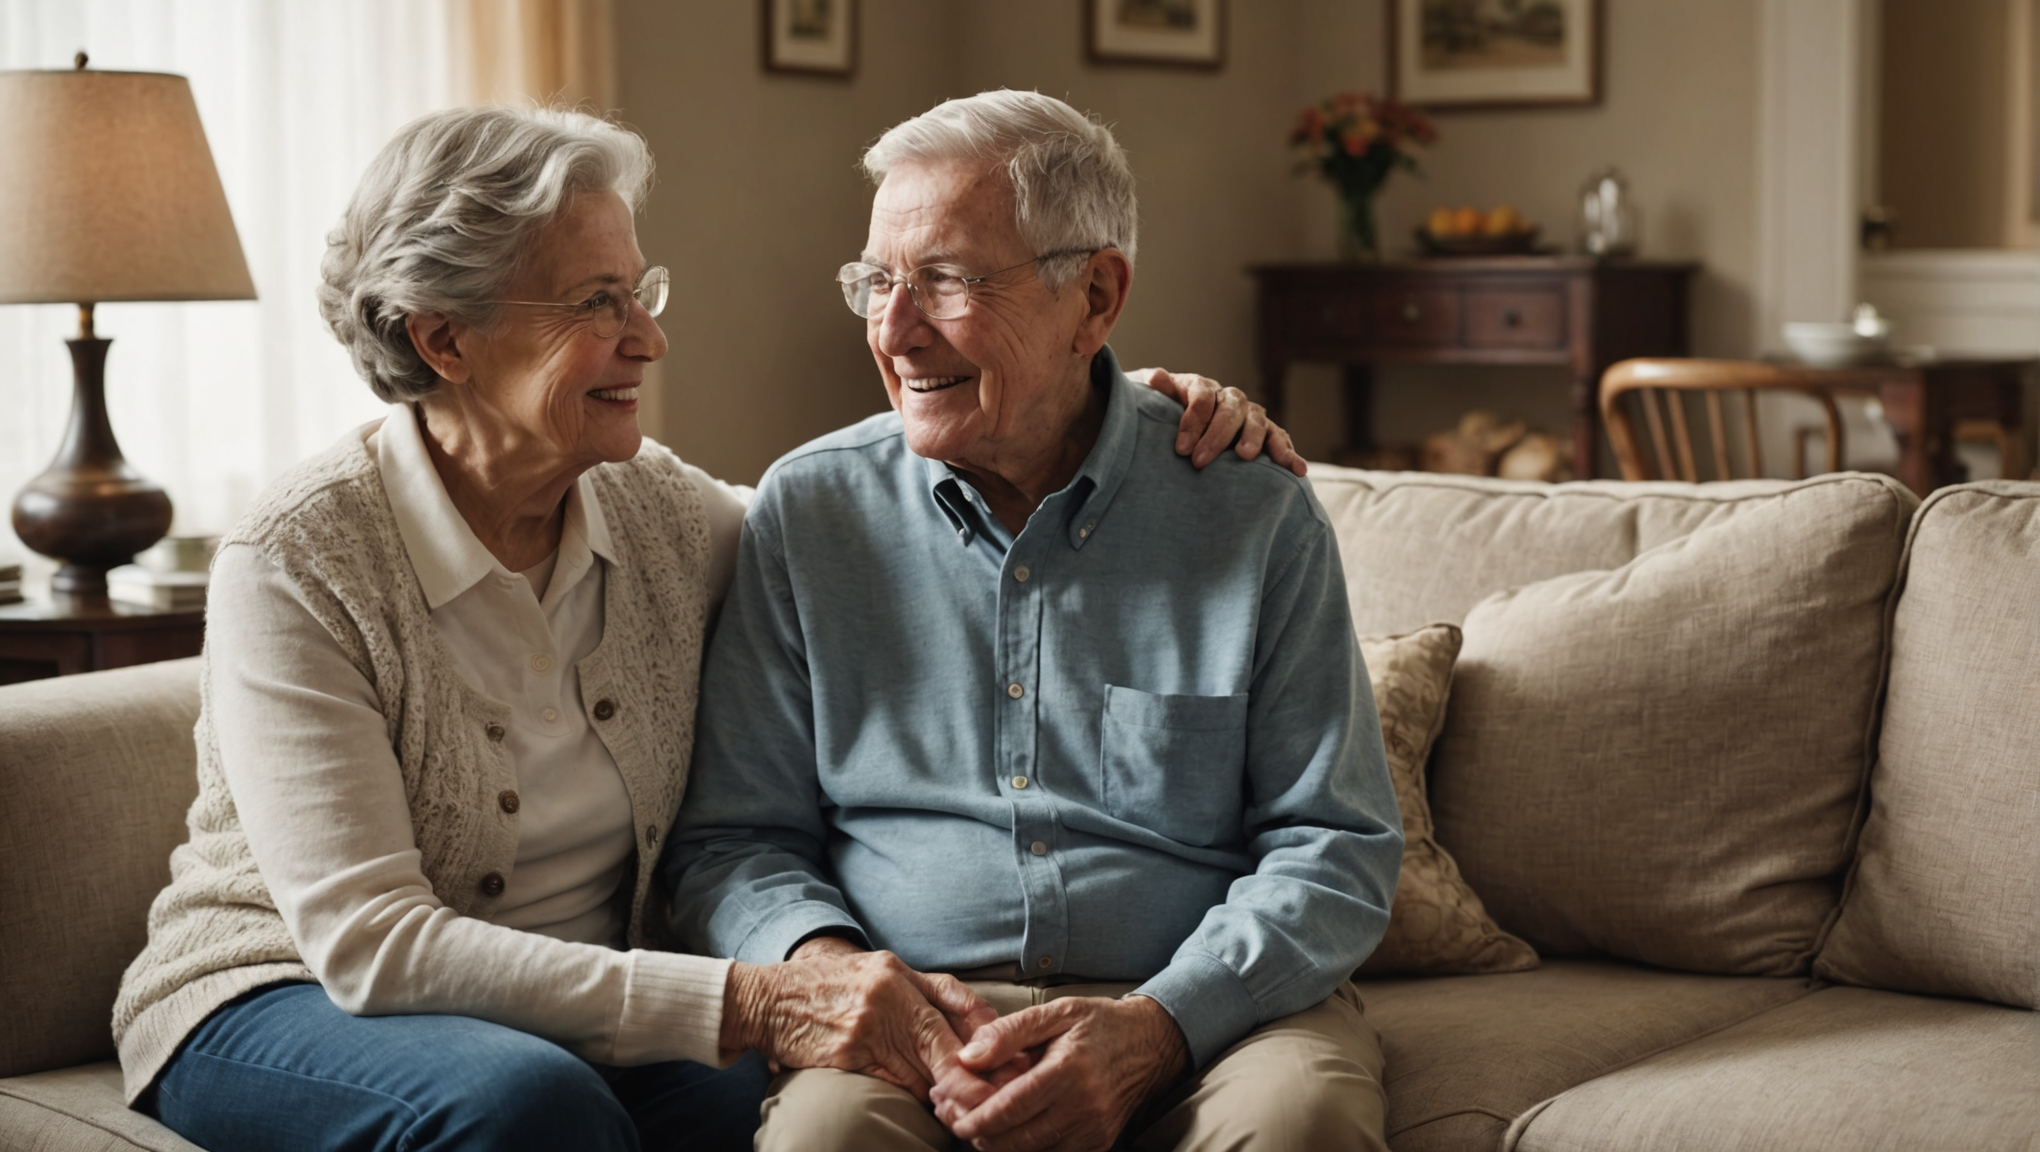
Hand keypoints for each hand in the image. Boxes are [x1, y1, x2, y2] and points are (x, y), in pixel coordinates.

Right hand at [721, 938, 996, 1101]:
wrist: (766, 1000)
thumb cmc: (825, 988)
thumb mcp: (875, 972)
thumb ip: (918, 992)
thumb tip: (965, 1023)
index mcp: (897, 971)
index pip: (955, 999)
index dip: (984, 1030)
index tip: (1007, 1054)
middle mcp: (887, 993)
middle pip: (943, 1040)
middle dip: (973, 1071)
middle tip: (997, 1094)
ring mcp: (868, 1024)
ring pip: (922, 1066)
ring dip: (944, 1089)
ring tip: (966, 1104)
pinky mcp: (849, 1054)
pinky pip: (894, 1080)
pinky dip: (913, 1093)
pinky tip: (926, 1101)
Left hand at [931, 994, 1189, 1151]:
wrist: (1152, 1043)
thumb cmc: (1100, 1023)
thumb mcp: (1057, 1012)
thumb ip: (1009, 1032)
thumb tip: (968, 1058)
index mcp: (1069, 1071)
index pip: (1011, 1109)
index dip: (974, 1119)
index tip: (950, 1114)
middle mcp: (1084, 1107)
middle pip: (1016, 1140)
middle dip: (978, 1135)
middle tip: (952, 1118)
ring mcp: (1094, 1131)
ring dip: (998, 1145)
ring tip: (974, 1125)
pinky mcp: (1100, 1144)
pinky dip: (1025, 1148)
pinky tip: (1008, 1131)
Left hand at [1129, 367, 1307, 476]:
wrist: (1183, 425)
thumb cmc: (1168, 415)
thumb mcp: (1159, 401)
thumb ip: (1160, 391)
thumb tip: (1156, 377)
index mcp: (1204, 387)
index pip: (1203, 396)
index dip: (1192, 421)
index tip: (1180, 449)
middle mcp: (1231, 399)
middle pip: (1231, 410)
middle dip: (1217, 435)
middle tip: (1200, 461)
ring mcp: (1251, 416)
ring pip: (1258, 421)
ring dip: (1255, 438)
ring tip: (1247, 457)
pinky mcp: (1267, 435)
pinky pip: (1280, 440)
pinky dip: (1290, 453)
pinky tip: (1297, 469)